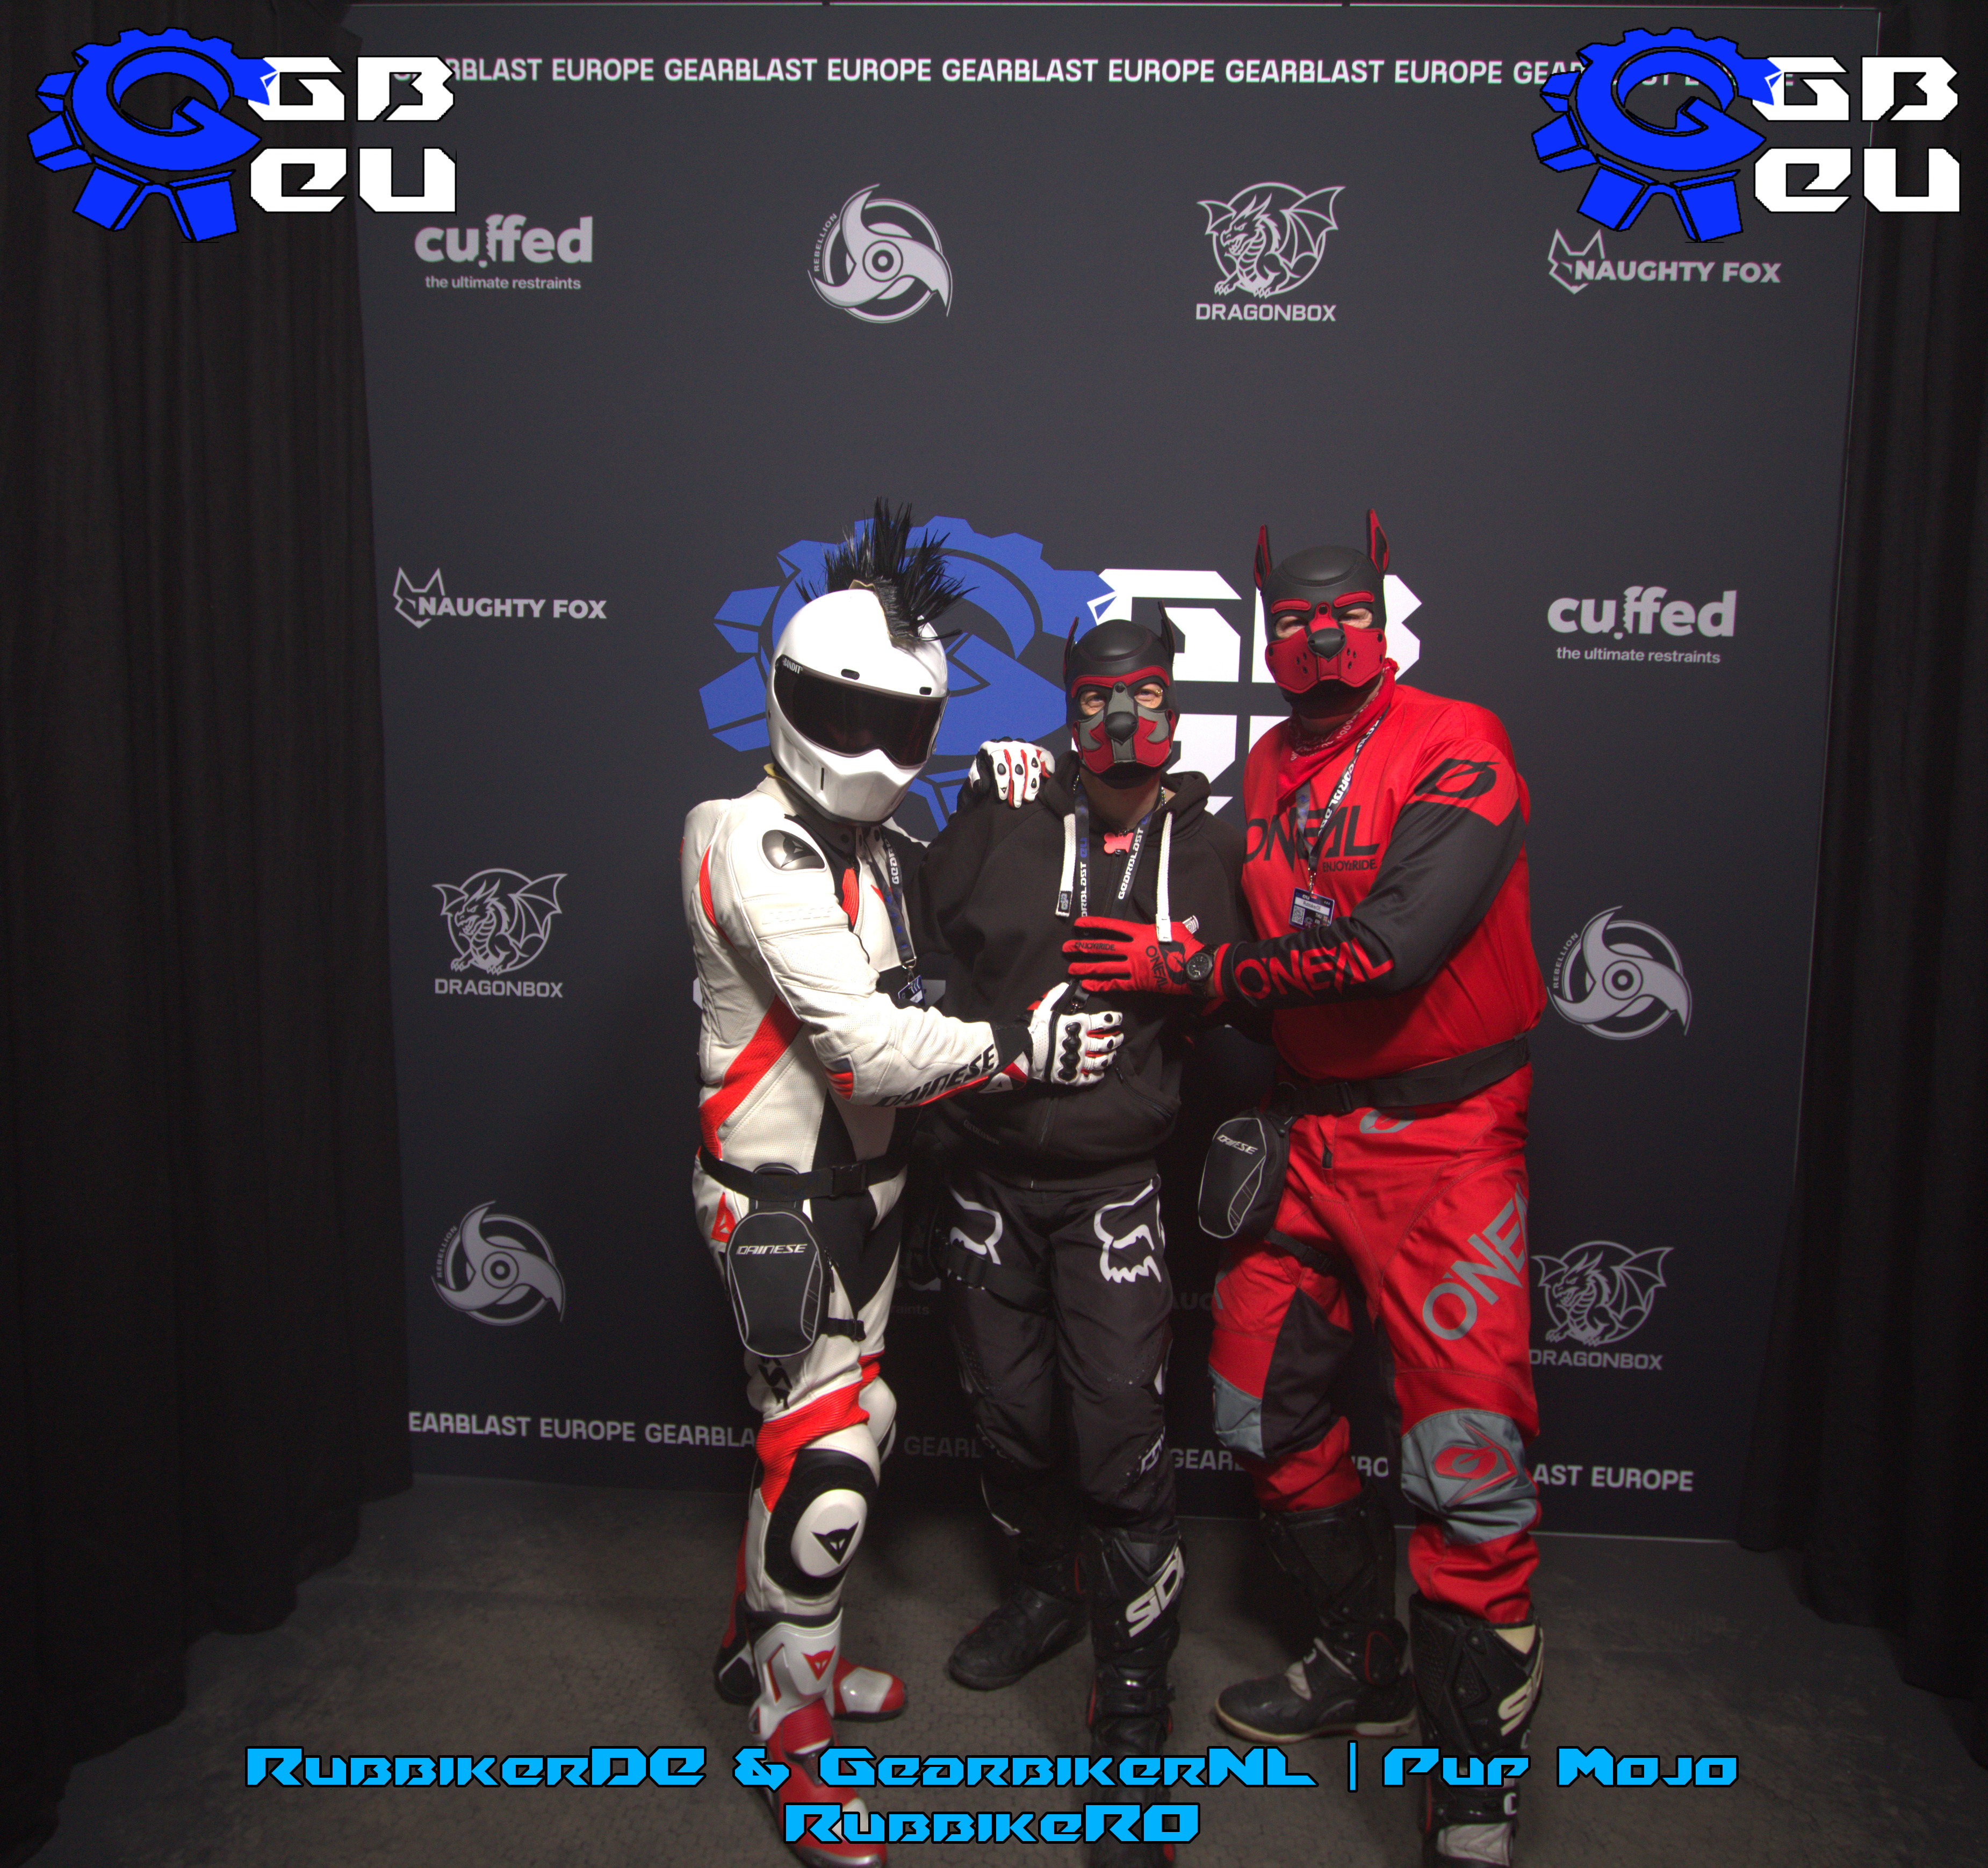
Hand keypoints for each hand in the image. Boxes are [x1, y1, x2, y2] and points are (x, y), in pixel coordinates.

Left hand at [967, 740, 1052, 807]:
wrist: (994, 761)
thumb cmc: (985, 769)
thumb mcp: (976, 772)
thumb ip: (976, 778)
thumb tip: (981, 785)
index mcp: (992, 747)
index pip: (999, 763)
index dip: (1001, 782)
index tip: (1002, 797)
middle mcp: (1009, 744)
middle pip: (1017, 766)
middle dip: (1017, 787)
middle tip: (1015, 803)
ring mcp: (1023, 745)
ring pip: (1032, 762)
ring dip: (1032, 782)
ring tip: (1028, 798)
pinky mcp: (1035, 749)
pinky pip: (1045, 755)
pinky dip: (1048, 765)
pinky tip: (1047, 777)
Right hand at [1012, 981, 1122, 1085]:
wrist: (1025, 1052)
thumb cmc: (1036, 1028)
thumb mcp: (1046, 1007)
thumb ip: (1057, 995)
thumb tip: (1067, 984)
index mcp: (1079, 1025)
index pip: (1103, 1021)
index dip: (1114, 1019)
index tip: (1119, 1019)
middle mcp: (1083, 1043)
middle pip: (1107, 1042)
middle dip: (1116, 1039)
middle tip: (1120, 1038)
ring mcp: (1079, 1061)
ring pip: (1102, 1061)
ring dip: (1109, 1058)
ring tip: (1112, 1055)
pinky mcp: (1072, 1076)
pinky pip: (1089, 1079)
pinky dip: (1097, 1076)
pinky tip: (1100, 1073)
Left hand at [1064, 917, 1209, 994]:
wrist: (1193, 968)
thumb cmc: (1185, 946)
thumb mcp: (1171, 927)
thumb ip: (1155, 924)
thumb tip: (1149, 920)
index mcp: (1140, 933)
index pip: (1111, 927)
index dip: (1093, 925)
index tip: (1080, 925)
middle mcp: (1133, 949)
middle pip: (1102, 947)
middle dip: (1082, 948)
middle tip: (1067, 948)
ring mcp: (1134, 967)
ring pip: (1104, 967)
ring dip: (1086, 968)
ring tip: (1072, 969)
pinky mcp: (1138, 982)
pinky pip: (1115, 984)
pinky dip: (1101, 985)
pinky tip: (1088, 985)